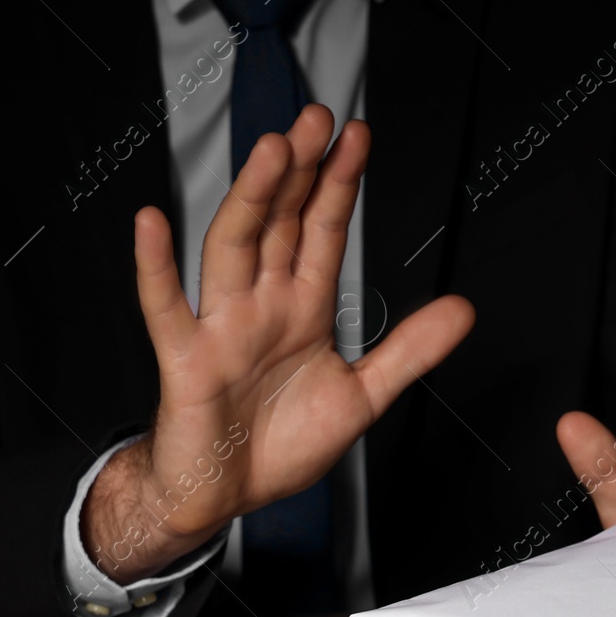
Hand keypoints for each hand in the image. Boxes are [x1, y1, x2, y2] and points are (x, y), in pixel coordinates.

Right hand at [84, 106, 473, 582]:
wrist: (227, 496)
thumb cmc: (280, 446)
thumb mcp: (363, 396)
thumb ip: (409, 350)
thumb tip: (462, 310)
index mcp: (301, 309)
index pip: (322, 233)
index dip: (339, 187)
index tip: (357, 139)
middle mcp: (261, 306)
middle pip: (280, 224)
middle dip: (299, 172)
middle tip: (317, 120)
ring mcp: (220, 327)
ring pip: (233, 248)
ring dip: (252, 199)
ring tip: (270, 151)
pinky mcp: (186, 361)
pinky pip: (166, 308)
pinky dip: (156, 268)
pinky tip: (153, 224)